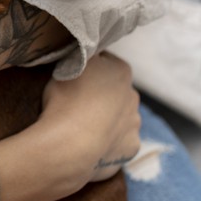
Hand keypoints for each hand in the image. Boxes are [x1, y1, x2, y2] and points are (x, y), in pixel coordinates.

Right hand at [0, 52, 141, 200]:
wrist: (68, 146)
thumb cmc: (65, 100)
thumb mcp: (67, 64)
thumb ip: (82, 55)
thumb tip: (88, 52)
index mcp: (121, 71)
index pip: (105, 62)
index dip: (89, 69)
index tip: (74, 78)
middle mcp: (133, 96)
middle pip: (115, 91)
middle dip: (101, 94)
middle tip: (76, 103)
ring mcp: (134, 124)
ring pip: (120, 117)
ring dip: (107, 119)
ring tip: (83, 127)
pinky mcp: (131, 149)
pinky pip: (119, 142)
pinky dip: (108, 142)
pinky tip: (92, 144)